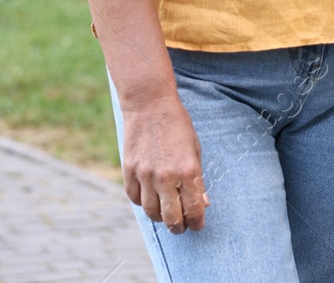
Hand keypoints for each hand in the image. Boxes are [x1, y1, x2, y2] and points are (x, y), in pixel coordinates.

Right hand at [121, 94, 208, 232]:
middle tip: (182, 227)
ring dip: (160, 218)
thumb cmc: (178, 126)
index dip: (197, 222)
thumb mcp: (195, 149)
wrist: (150, 105)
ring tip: (167, 215)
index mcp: (188, 170)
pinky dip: (142, 203)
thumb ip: (197, 179)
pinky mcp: (129, 171)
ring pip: (151, 212)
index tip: (198, 225)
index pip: (194, 208)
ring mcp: (145, 174)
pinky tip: (151, 199)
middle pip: (171, 217)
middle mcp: (166, 176)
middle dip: (179, 227)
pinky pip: (135, 198)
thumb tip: (203, 203)